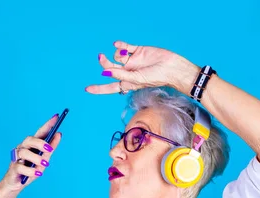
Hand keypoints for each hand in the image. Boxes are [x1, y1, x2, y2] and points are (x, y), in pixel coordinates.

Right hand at [0, 114, 62, 192]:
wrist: (16, 185)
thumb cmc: (30, 171)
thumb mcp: (44, 160)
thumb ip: (50, 148)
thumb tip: (58, 134)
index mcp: (31, 145)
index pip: (40, 132)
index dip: (48, 124)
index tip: (57, 117)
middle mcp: (23, 148)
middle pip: (29, 140)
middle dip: (40, 143)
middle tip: (49, 150)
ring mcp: (17, 157)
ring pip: (24, 152)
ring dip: (36, 158)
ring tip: (45, 165)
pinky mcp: (13, 168)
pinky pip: (21, 167)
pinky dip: (31, 171)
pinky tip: (38, 174)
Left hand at [85, 40, 199, 94]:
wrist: (172, 67)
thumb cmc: (157, 77)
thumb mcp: (137, 80)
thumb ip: (121, 75)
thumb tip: (106, 72)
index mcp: (128, 83)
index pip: (110, 87)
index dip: (99, 88)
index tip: (87, 89)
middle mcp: (129, 72)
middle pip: (111, 68)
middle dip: (105, 63)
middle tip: (101, 57)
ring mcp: (133, 61)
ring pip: (117, 57)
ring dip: (117, 55)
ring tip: (124, 55)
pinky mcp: (138, 51)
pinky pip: (125, 47)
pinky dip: (120, 46)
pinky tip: (117, 44)